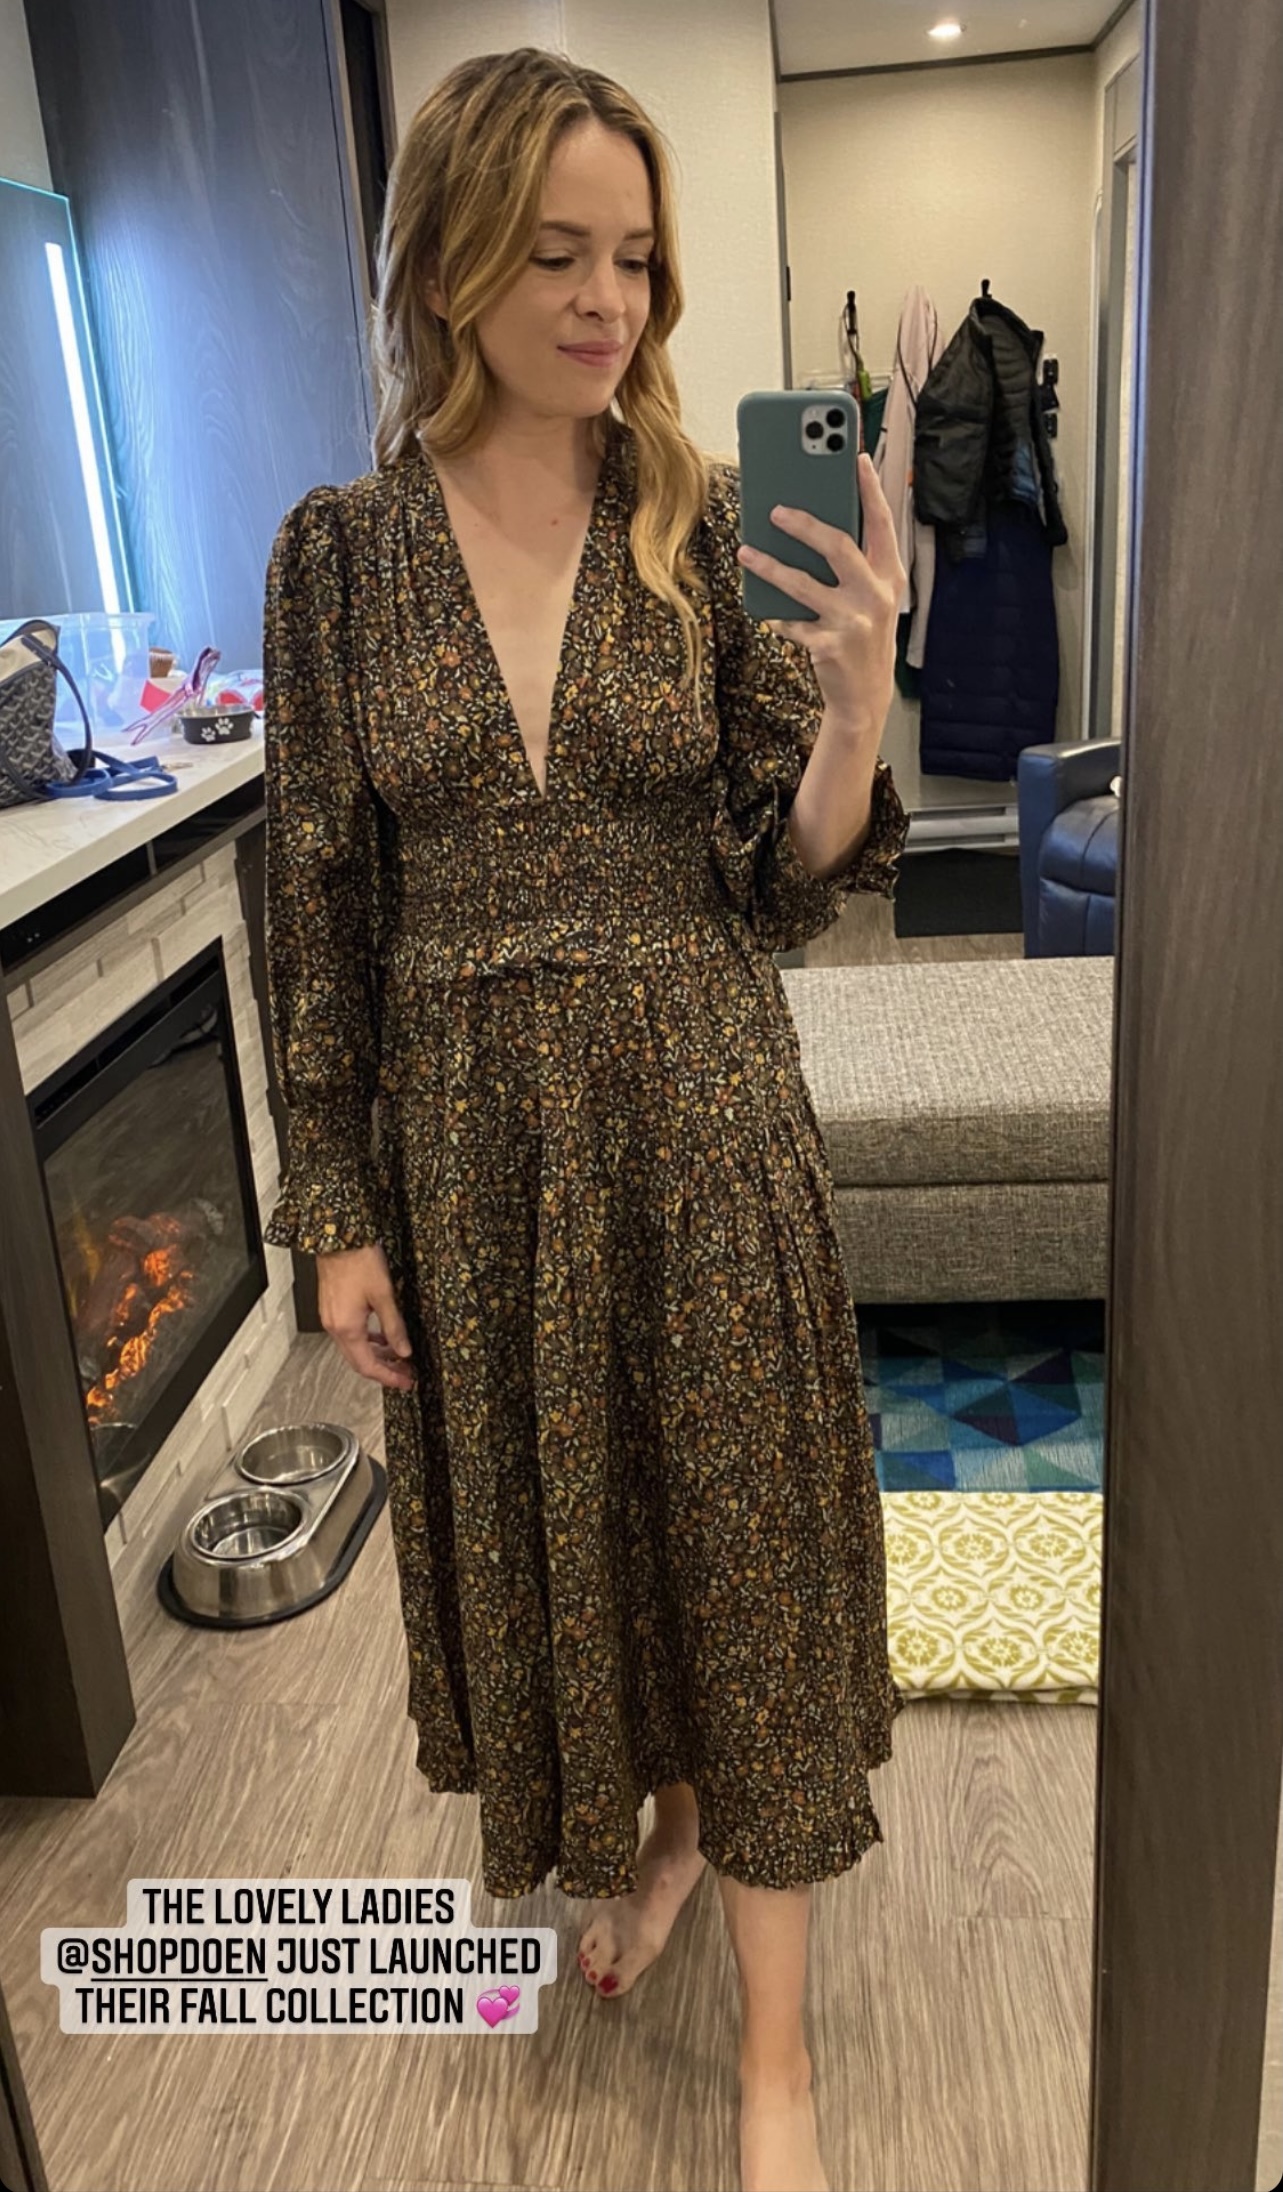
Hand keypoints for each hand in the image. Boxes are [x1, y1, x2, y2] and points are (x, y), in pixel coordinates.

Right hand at [315, 1244, 416, 1391]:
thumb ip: (394, 1326)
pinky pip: (349, 1335)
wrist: (339, 1237)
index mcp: (347, 1328)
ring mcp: (331, 1318)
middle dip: (384, 1370)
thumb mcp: (384, 1295)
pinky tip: (381, 1337)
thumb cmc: (358, 1260)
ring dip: (376, 1356)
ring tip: (398, 1358)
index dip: (388, 1377)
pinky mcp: (332, 1309)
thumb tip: (404, 1350)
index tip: (405, 1382)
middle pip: (359, 1362)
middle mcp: (335, 1327)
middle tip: (406, 1374)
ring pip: (354, 1349)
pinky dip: (366, 1341)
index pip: (368, 1366)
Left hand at [736, 451, 904, 729]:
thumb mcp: (872, 597)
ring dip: (770, 566)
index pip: (882, 524)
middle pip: (839, 546)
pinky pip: (792, 622)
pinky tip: (766, 611)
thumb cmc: (863, 635)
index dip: (870, 489)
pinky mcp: (829, 645)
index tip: (857, 457)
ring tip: (746, 552)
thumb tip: (813, 522)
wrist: (866, 696)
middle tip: (776, 510)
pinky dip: (777, 615)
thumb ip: (856, 564)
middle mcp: (876, 596)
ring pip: (804, 584)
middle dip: (806, 524)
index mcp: (889, 576)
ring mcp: (853, 622)